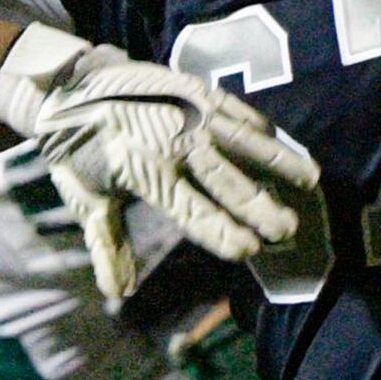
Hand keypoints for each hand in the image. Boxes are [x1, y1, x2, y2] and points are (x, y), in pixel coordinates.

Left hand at [0, 29, 321, 301]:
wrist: (70, 87)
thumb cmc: (78, 151)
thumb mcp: (86, 200)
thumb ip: (108, 246)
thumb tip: (118, 292)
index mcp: (145, 173)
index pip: (192, 211)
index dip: (221, 233)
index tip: (249, 250)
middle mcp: (173, 142)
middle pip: (227, 182)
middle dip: (259, 208)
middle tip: (288, 230)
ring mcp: (189, 113)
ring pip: (244, 142)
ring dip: (279, 163)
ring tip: (309, 181)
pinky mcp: (197, 91)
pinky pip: (237, 112)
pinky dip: (262, 131)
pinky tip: (284, 147)